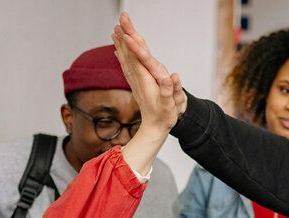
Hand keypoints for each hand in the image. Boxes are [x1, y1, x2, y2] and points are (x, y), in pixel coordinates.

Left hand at [113, 12, 186, 128]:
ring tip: (115, 29)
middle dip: (125, 35)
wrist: (154, 129)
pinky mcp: (136, 84)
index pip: (137, 58)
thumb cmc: (164, 116)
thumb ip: (170, 91)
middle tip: (121, 18)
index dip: (132, 44)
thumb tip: (173, 77)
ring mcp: (135, 81)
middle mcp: (138, 78)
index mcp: (146, 80)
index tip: (125, 31)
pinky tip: (116, 50)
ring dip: (121, 43)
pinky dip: (121, 56)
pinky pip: (126, 66)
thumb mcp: (171, 105)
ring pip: (126, 58)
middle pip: (130, 53)